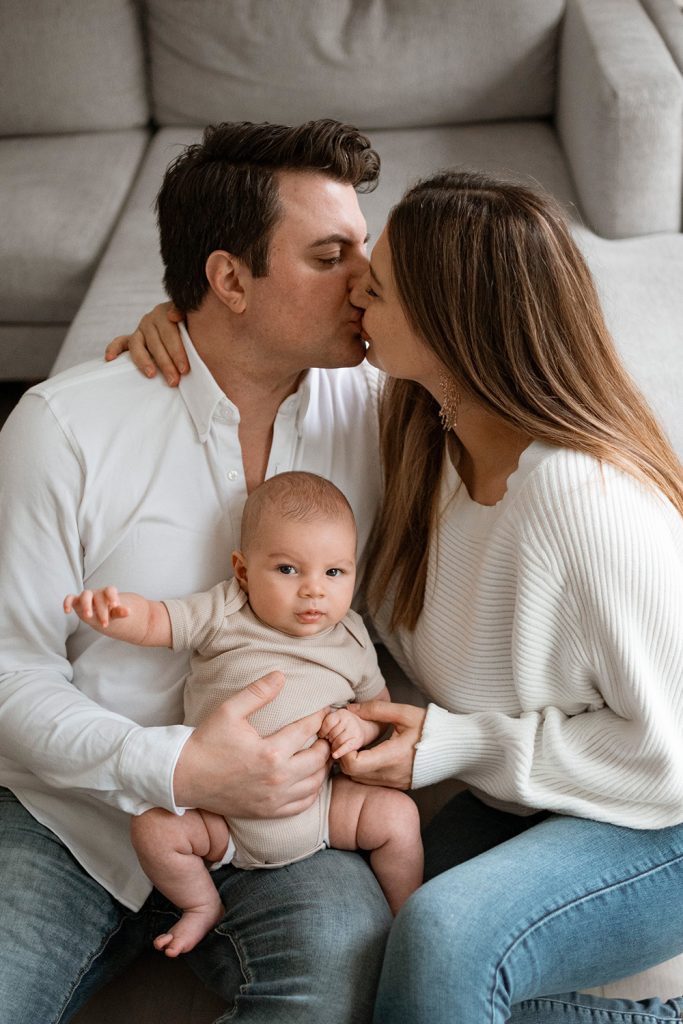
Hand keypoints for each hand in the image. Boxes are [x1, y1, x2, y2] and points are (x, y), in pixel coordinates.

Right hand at [64, 586, 129, 628]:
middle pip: (98, 597)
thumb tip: (128, 611)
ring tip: (88, 616)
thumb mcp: (114, 614)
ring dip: (86, 605)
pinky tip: (67, 611)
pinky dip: (67, 603)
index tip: (114, 606)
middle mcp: (96, 592)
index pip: (110, 590)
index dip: (112, 597)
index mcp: (107, 593)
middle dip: (102, 611)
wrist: (99, 615)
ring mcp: (85, 596)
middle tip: (105, 624)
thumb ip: (120, 612)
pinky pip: (70, 598)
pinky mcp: (76, 601)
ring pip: (85, 595)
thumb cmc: (108, 613)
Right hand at [104, 301, 188, 385]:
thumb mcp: (192, 317)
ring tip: (151, 374)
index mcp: (165, 313)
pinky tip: (109, 358)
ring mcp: (140, 330)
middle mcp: (150, 320)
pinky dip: (113, 349)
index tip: (184, 369)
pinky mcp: (131, 339)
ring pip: (137, 345)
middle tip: (174, 381)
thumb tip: (173, 316)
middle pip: (155, 343)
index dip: (177, 352)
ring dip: (143, 361)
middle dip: (165, 363)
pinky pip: (120, 342)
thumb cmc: (192, 326)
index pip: (170, 334)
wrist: (186, 323)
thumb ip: (185, 312)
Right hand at [174, 672, 331, 818]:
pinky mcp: (268, 812)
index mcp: (270, 752)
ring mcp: (274, 799)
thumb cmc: (206, 742)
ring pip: (315, 784)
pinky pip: (302, 805)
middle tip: (325, 731)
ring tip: (319, 752)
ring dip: (322, 767)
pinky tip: (309, 777)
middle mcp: (277, 779)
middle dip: (325, 742)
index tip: (324, 710)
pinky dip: (311, 791)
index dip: (319, 717)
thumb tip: (281, 675)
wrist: (184, 777)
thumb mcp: (229, 711)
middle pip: (318, 759)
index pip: (307, 730)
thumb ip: (257, 692)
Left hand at [319, 706, 366, 759]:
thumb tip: (313, 730)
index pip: (328, 722)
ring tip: (333, 746)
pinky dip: (340, 752)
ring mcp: (354, 729)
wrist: (362, 728)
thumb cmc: (343, 725)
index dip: (323, 731)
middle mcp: (349, 719)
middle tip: (329, 741)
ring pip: (338, 741)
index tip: (322, 735)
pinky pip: (346, 747)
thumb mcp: (335, 719)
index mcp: (341, 713)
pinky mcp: (358, 740)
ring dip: (333, 746)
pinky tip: (335, 755)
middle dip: (329, 739)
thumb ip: (326, 722)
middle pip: (333, 733)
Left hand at [338, 701, 426, 789]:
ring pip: (360, 779)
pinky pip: (372, 781)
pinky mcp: (399, 785)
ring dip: (354, 764)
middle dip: (345, 756)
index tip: (347, 737)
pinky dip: (365, 770)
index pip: (353, 764)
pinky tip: (372, 753)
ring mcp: (395, 783)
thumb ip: (376, 709)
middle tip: (349, 739)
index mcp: (392, 757)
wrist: (457, 748)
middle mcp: (392, 775)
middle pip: (352, 774)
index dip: (344, 751)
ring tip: (360, 745)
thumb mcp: (405, 713)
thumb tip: (351, 710)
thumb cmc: (432, 728)